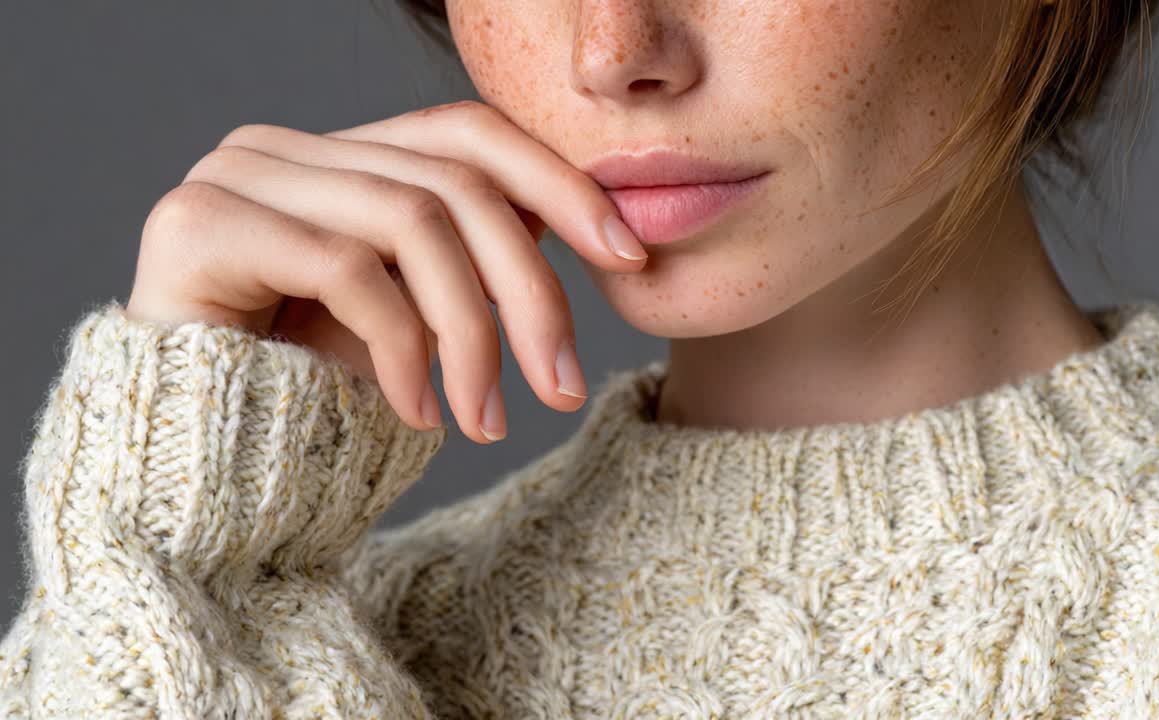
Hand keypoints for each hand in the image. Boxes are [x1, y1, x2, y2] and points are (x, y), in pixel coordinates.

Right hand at [125, 101, 647, 443]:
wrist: (192, 458)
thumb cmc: (306, 388)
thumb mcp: (409, 317)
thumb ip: (469, 260)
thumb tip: (588, 226)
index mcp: (340, 157)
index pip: (468, 132)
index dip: (559, 183)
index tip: (629, 257)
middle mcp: (286, 147)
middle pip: (454, 183)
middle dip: (530, 289)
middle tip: (564, 384)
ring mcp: (238, 175)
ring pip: (413, 222)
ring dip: (472, 335)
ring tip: (488, 422)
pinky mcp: (201, 224)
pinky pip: (348, 270)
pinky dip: (403, 347)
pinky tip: (420, 413)